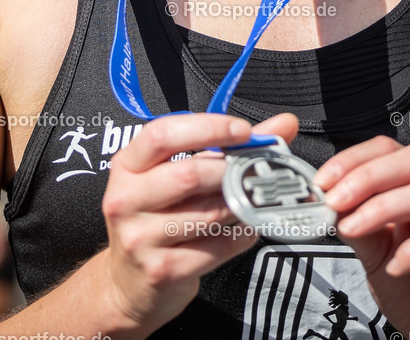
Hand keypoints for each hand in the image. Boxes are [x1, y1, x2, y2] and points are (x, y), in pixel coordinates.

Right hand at [102, 111, 298, 335]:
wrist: (128, 285)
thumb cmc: (158, 217)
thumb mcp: (177, 173)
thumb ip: (227, 146)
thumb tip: (283, 125)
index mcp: (128, 164)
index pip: (163, 134)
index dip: (208, 128)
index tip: (243, 131)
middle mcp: (126, 198)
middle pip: (189, 174)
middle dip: (231, 172)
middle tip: (253, 172)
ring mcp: (140, 237)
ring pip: (209, 213)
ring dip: (239, 206)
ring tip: (247, 201)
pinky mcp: (161, 270)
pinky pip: (216, 247)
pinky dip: (239, 236)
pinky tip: (242, 230)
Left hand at [313, 136, 409, 338]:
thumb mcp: (374, 251)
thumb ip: (356, 222)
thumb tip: (328, 198)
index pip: (393, 150)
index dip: (355, 159)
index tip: (324, 181)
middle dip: (369, 177)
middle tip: (336, 201)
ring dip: (384, 208)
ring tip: (355, 229)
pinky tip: (395, 266)